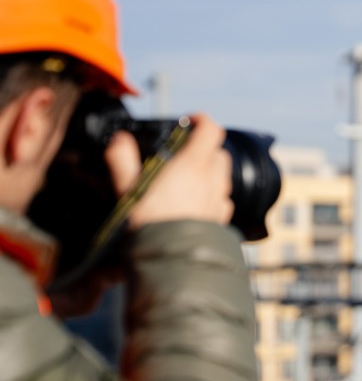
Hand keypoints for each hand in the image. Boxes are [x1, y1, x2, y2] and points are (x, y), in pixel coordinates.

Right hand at [105, 113, 232, 228]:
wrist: (171, 260)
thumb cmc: (149, 222)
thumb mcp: (127, 188)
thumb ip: (122, 159)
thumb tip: (119, 140)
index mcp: (193, 165)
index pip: (211, 129)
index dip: (203, 120)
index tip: (190, 121)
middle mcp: (213, 180)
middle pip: (219, 152)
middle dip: (205, 148)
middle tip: (183, 154)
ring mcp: (220, 200)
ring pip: (223, 176)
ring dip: (210, 172)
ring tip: (187, 180)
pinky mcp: (223, 219)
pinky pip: (223, 200)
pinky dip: (213, 195)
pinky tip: (195, 204)